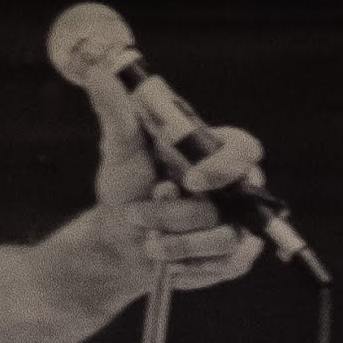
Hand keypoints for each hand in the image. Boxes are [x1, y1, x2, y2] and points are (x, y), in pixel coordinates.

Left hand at [92, 81, 264, 294]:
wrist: (120, 240)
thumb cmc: (126, 187)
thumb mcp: (119, 150)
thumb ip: (116, 114)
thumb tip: (99, 74)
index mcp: (213, 150)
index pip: (243, 149)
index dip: (224, 166)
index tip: (189, 180)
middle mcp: (233, 186)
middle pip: (235, 200)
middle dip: (182, 216)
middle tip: (143, 216)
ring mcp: (237, 222)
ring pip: (225, 238)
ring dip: (178, 244)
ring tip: (147, 242)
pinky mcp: (233, 256)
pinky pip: (225, 265)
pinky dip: (190, 267)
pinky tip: (166, 261)